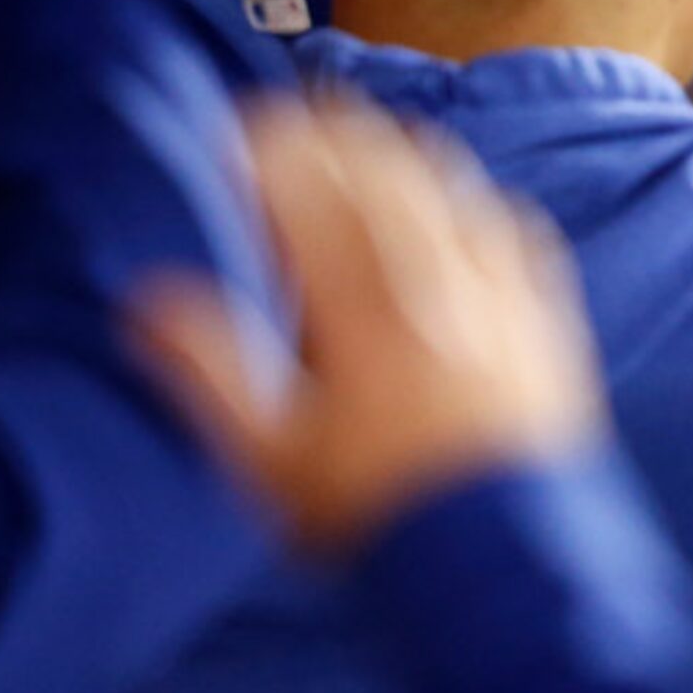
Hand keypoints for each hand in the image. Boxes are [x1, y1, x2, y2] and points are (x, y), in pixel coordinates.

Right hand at [132, 98, 604, 555]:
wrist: (506, 563)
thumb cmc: (379, 517)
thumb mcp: (272, 463)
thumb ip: (210, 373)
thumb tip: (146, 301)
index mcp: (364, 308)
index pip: (309, 188)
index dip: (266, 145)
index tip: (230, 132)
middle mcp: (438, 283)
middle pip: (380, 168)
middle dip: (325, 134)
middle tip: (284, 129)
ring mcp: (502, 295)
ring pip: (448, 187)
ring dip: (396, 154)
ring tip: (356, 149)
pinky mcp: (546, 321)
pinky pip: (513, 230)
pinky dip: (473, 201)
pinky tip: (458, 206)